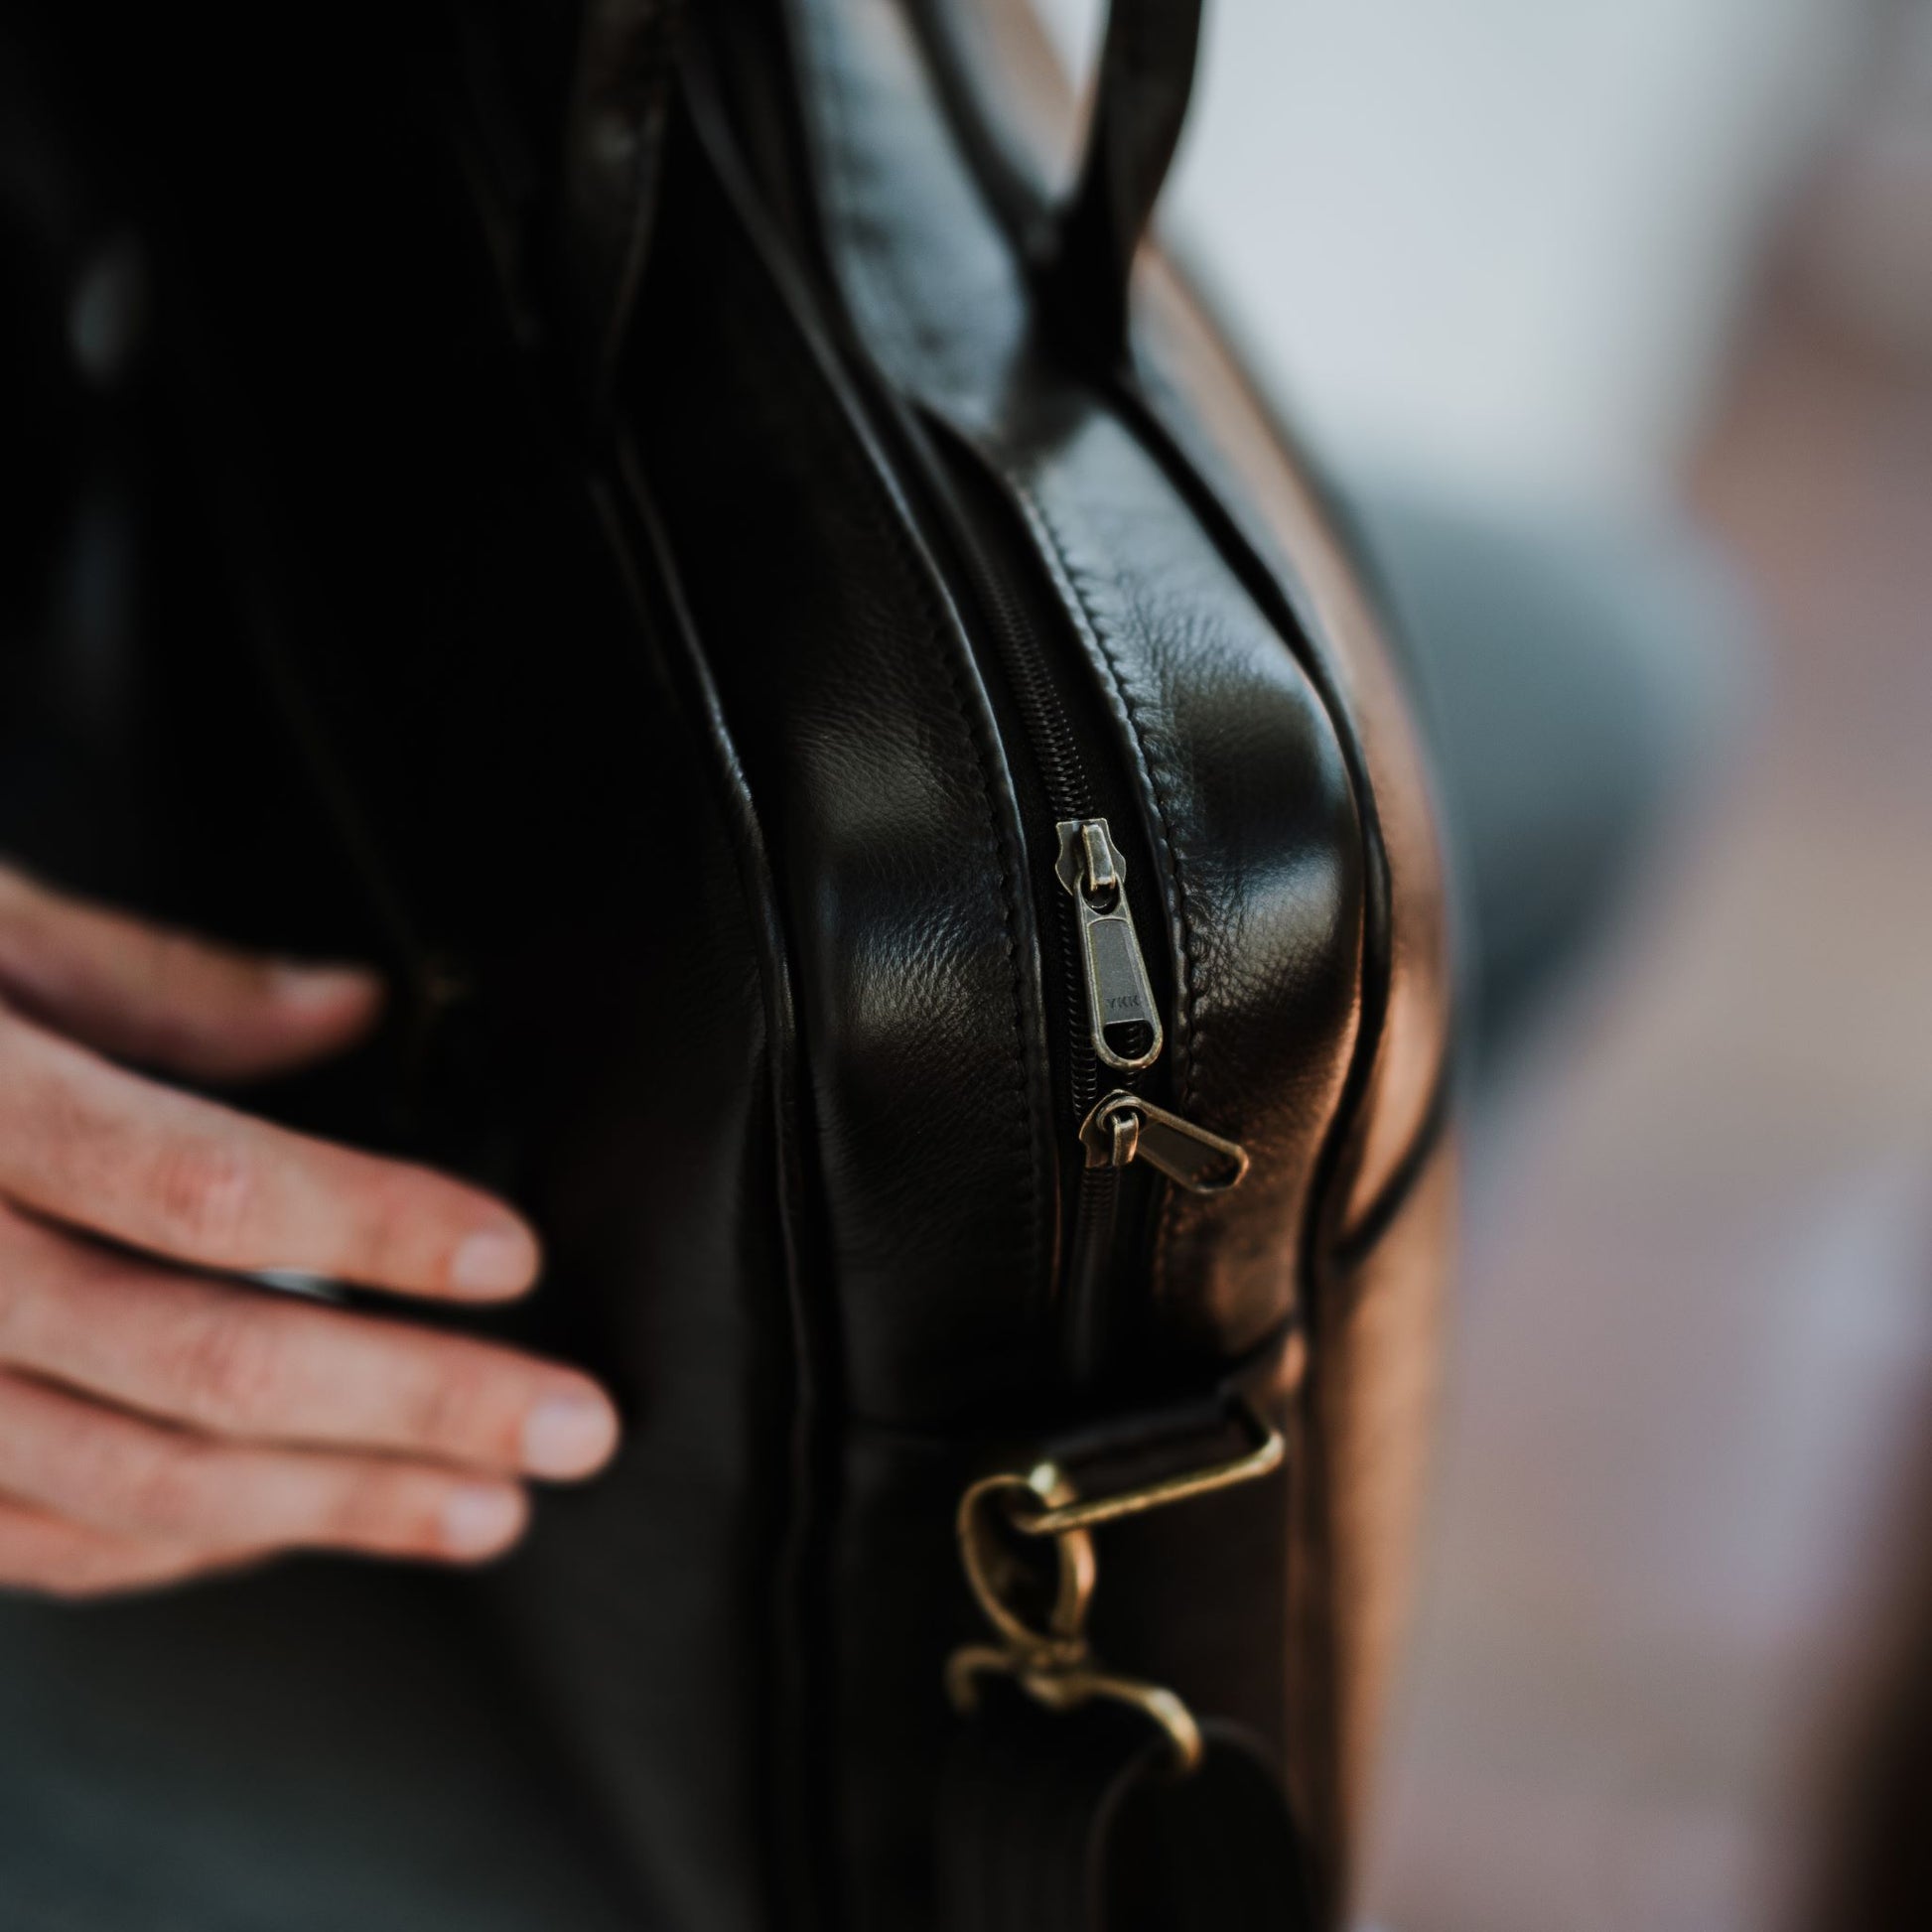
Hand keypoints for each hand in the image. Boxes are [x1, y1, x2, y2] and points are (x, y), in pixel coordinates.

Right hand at [0, 863, 618, 1598]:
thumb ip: (159, 980)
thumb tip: (353, 1013)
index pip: (201, 1188)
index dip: (371, 1231)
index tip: (509, 1259)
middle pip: (197, 1365)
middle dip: (410, 1408)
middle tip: (567, 1426)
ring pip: (126, 1483)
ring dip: (327, 1507)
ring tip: (480, 1508)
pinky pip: (33, 1540)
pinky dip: (182, 1544)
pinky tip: (296, 1525)